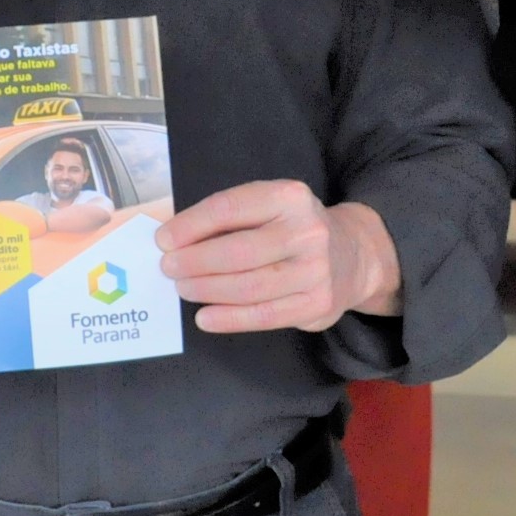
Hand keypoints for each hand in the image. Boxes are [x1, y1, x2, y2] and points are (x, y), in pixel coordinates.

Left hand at [155, 182, 401, 332]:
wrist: (352, 256)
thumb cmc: (292, 229)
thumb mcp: (269, 206)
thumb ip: (229, 218)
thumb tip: (174, 239)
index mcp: (289, 197)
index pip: (230, 208)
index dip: (191, 226)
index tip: (163, 239)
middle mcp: (307, 231)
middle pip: (237, 251)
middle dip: (194, 262)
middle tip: (168, 268)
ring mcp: (316, 271)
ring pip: (248, 287)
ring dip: (207, 290)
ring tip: (182, 288)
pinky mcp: (317, 305)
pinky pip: (264, 316)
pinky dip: (229, 318)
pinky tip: (204, 317)